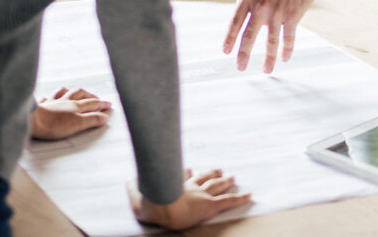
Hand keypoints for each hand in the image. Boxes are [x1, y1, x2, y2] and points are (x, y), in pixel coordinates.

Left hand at [29, 87, 111, 140]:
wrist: (33, 121)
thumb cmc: (54, 124)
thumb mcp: (78, 124)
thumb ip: (92, 120)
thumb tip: (104, 117)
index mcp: (76, 106)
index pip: (93, 104)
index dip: (102, 104)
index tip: (109, 105)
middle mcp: (65, 101)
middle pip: (81, 94)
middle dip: (91, 96)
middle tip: (98, 99)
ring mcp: (53, 102)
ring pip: (66, 92)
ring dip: (74, 92)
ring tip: (78, 92)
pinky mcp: (42, 106)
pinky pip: (49, 97)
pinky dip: (53, 96)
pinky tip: (52, 96)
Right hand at [129, 168, 251, 229]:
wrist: (162, 208)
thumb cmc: (150, 204)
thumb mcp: (136, 196)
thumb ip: (132, 188)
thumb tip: (127, 180)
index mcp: (174, 183)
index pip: (183, 175)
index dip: (188, 172)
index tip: (191, 169)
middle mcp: (190, 186)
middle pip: (203, 177)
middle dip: (212, 173)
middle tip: (220, 170)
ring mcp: (201, 194)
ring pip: (217, 186)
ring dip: (225, 181)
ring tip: (232, 177)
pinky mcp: (210, 204)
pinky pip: (228, 201)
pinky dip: (240, 198)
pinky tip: (250, 195)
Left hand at [221, 0, 320, 72]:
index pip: (235, 22)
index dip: (229, 38)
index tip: (226, 51)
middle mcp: (261, 7)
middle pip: (249, 37)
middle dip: (243, 54)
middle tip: (240, 67)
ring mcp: (277, 13)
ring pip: (270, 42)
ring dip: (268, 58)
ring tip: (266, 70)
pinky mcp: (293, 16)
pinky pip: (288, 38)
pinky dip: (286, 50)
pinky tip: (284, 58)